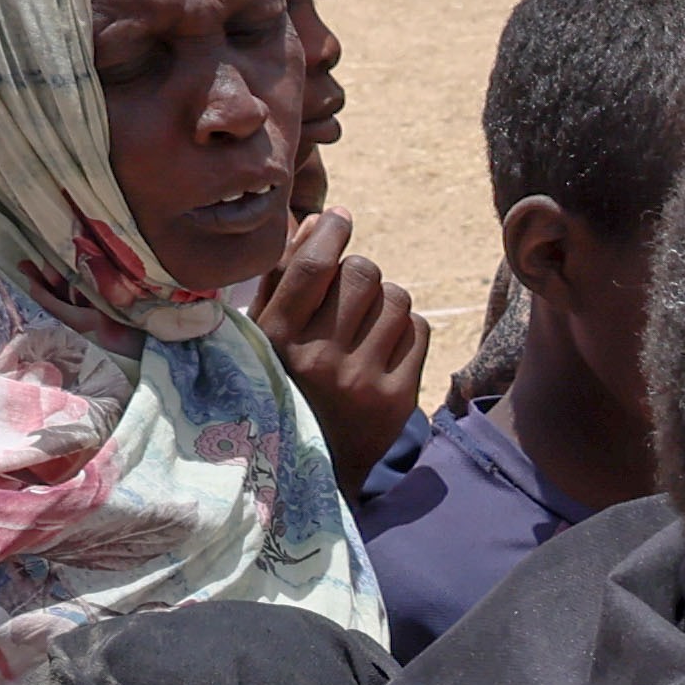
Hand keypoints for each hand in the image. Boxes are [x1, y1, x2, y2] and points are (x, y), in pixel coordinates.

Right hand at [251, 210, 425, 475]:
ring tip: (364, 325)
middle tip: (347, 294)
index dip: (331, 233)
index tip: (340, 219)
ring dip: (384, 301)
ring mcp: (362, 381)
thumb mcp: (266, 335)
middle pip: (362, 273)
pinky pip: (419, 329)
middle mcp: (318, 360)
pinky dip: (405, 329)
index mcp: (275, 341)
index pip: (312, 268)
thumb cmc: (284, 382)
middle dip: (359, 273)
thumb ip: (284, 276)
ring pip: (396, 298)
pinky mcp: (398, 398)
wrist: (317, 466)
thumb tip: (320, 220)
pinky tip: (384, 347)